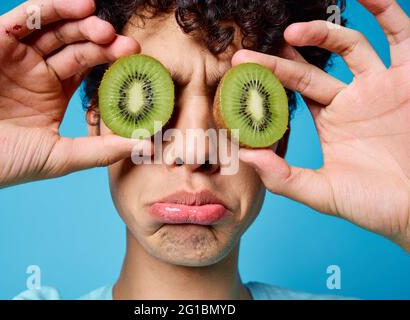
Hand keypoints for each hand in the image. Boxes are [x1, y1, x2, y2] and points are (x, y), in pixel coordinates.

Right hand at [0, 0, 148, 202]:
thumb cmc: (3, 162)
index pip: (89, 68)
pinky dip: (50, 9)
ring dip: (81, 23)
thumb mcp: (60, 156)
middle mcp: (37, 71)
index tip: (136, 61)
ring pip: (55, 28)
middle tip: (126, 45)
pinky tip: (78, 8)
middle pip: (76, 45)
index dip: (112, 62)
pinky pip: (25, 18)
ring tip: (103, 28)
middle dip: (102, 42)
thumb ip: (101, 150)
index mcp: (53, 93)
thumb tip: (143, 146)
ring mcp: (16, 55)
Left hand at [233, 0, 409, 250]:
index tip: (241, 72)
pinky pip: (401, 34)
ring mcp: (383, 85)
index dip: (269, 81)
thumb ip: (284, 177)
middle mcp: (354, 98)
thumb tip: (245, 156)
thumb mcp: (324, 193)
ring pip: (351, 45)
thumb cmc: (375, 205)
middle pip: (313, 69)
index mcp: (332, 120)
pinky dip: (385, 10)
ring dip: (322, 34)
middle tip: (249, 54)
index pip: (295, 92)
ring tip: (290, 32)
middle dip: (281, 58)